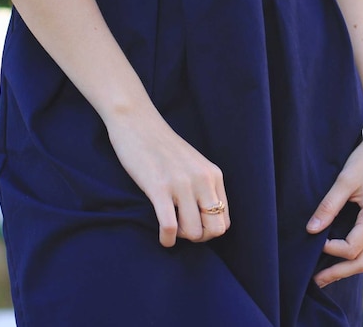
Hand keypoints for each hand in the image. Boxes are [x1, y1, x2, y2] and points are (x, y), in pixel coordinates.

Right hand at [104, 106, 229, 247]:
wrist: (138, 123)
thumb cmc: (163, 148)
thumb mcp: (194, 164)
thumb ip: (204, 186)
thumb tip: (206, 220)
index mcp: (214, 175)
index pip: (225, 220)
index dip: (210, 231)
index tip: (194, 225)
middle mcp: (202, 180)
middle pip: (214, 229)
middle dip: (199, 237)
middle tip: (183, 230)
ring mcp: (181, 184)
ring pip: (194, 232)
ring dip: (182, 238)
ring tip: (171, 231)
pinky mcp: (159, 187)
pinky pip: (170, 226)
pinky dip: (167, 239)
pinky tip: (163, 237)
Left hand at [306, 121, 362, 286]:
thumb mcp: (344, 180)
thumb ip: (328, 206)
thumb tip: (311, 230)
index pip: (352, 248)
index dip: (331, 250)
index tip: (314, 239)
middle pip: (362, 262)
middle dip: (338, 273)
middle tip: (314, 281)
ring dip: (345, 269)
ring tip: (322, 275)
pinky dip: (351, 257)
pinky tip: (334, 257)